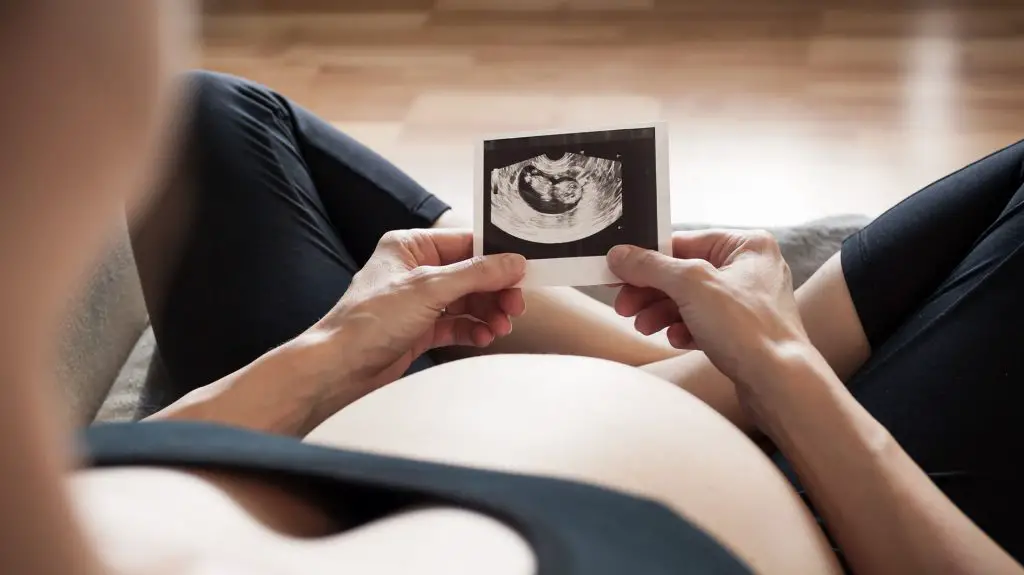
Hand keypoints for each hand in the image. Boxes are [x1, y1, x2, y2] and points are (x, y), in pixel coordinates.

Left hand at [310, 228, 526, 391]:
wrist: (340, 368)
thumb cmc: (370, 319)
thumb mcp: (429, 288)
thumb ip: (475, 274)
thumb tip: (513, 262)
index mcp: (411, 246)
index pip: (465, 243)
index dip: (496, 258)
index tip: (523, 271)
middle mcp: (416, 270)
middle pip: (471, 274)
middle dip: (495, 292)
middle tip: (515, 306)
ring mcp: (419, 301)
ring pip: (468, 301)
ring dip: (488, 313)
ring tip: (501, 327)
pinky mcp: (421, 328)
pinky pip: (458, 324)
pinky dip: (473, 329)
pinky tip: (483, 337)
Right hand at [606, 230, 809, 388]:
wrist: (780, 384)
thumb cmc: (749, 328)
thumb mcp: (691, 286)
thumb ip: (651, 266)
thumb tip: (620, 254)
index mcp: (747, 245)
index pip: (684, 242)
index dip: (647, 259)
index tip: (619, 272)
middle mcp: (750, 269)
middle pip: (683, 273)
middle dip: (651, 292)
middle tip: (625, 306)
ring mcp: (748, 302)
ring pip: (690, 300)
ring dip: (662, 313)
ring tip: (645, 327)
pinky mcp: (743, 332)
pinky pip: (703, 323)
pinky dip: (684, 330)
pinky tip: (677, 340)